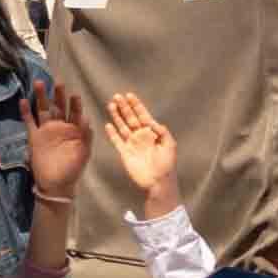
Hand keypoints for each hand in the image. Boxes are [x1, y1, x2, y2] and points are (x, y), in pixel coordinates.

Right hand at [22, 75, 91, 200]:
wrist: (57, 184)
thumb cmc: (73, 169)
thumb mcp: (84, 152)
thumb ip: (86, 135)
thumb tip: (86, 118)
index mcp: (74, 130)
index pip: (75, 112)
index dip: (75, 103)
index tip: (75, 94)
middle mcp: (60, 127)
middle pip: (58, 106)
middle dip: (58, 95)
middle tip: (58, 82)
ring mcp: (46, 130)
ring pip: (42, 110)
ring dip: (41, 97)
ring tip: (39, 83)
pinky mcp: (34, 137)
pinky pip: (29, 122)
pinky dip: (25, 112)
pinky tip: (23, 101)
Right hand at [101, 86, 181, 217]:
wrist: (158, 182)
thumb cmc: (166, 164)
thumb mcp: (170, 145)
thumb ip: (163, 132)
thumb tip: (154, 122)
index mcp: (152, 133)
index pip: (143, 115)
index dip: (136, 106)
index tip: (130, 95)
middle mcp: (141, 136)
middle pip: (131, 118)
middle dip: (124, 107)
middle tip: (117, 96)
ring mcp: (132, 144)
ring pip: (122, 127)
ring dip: (117, 116)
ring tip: (111, 105)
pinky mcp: (125, 153)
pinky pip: (117, 141)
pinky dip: (112, 133)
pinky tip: (108, 124)